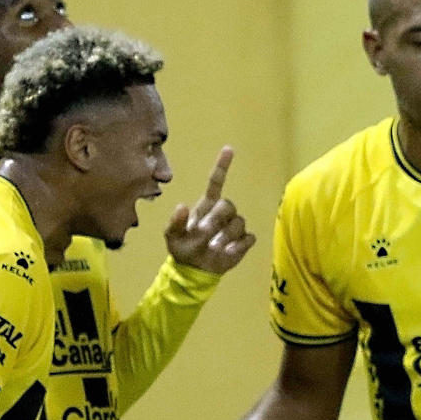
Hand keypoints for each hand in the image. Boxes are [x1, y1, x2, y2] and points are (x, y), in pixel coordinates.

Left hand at [165, 146, 254, 274]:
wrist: (194, 270)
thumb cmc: (183, 248)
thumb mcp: (172, 236)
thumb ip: (175, 222)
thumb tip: (182, 206)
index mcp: (206, 206)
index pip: (216, 182)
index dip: (222, 166)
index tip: (229, 149)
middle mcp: (222, 213)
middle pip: (228, 205)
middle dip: (217, 219)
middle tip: (204, 234)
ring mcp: (234, 227)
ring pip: (239, 223)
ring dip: (226, 236)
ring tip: (213, 248)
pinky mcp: (242, 242)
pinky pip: (248, 238)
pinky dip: (239, 246)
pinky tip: (227, 252)